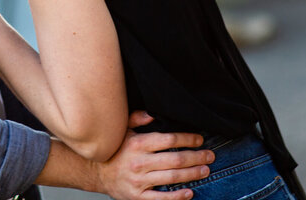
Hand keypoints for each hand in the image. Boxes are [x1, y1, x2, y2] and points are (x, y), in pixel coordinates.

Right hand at [96, 111, 212, 199]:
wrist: (95, 173)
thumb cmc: (113, 150)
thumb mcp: (122, 129)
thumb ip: (137, 118)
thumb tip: (154, 113)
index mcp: (138, 144)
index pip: (169, 140)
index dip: (187, 139)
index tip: (199, 139)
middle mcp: (140, 162)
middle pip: (176, 159)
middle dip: (196, 157)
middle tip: (210, 156)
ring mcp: (140, 181)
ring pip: (173, 177)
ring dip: (192, 174)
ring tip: (205, 170)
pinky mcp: (138, 196)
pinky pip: (162, 198)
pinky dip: (178, 196)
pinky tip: (189, 192)